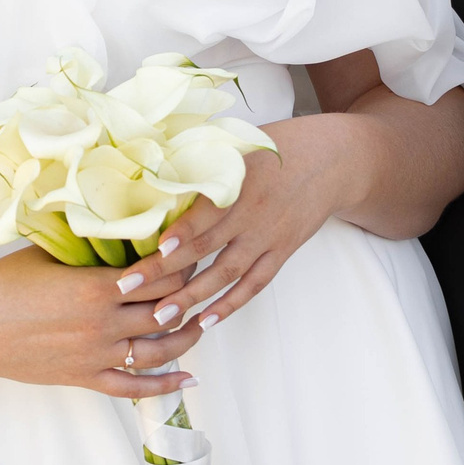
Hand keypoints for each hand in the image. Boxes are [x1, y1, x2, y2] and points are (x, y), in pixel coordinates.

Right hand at [0, 243, 205, 398]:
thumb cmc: (3, 283)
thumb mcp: (48, 253)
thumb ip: (88, 246)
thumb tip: (119, 227)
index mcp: (96, 287)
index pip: (158, 274)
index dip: (183, 263)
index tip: (196, 249)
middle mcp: (103, 324)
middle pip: (166, 309)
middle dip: (191, 295)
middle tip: (206, 280)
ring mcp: (96, 355)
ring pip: (159, 350)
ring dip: (187, 337)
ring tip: (204, 323)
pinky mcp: (85, 378)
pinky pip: (133, 388)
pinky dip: (164, 386)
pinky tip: (188, 380)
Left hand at [151, 115, 365, 332]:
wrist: (334, 161)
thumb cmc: (280, 147)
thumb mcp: (242, 144)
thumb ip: (207, 162)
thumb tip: (159, 171)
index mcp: (240, 183)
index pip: (203, 214)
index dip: (179, 233)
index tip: (152, 250)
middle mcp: (253, 214)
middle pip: (205, 248)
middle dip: (165, 271)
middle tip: (129, 290)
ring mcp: (269, 237)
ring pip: (227, 273)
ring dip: (193, 297)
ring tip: (162, 316)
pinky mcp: (283, 251)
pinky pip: (255, 283)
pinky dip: (231, 303)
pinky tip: (207, 320)